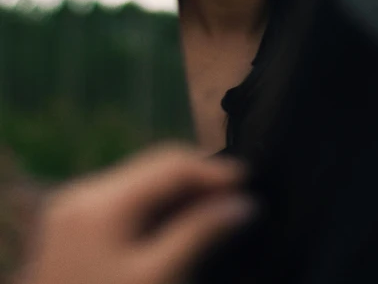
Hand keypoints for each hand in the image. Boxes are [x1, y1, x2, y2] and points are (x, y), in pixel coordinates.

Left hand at [17, 144, 254, 283]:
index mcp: (100, 200)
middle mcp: (82, 191)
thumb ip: (200, 235)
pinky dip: (152, 208)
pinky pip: (121, 201)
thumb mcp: (157, 278)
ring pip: (138, 183)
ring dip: (176, 192)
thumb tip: (245, 203)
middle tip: (237, 196)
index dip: (212, 169)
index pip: (168, 164)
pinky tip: (176, 225)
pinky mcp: (68, 226)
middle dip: (195, 178)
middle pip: (152, 168)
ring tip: (213, 210)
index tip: (250, 180)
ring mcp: (71, 207)